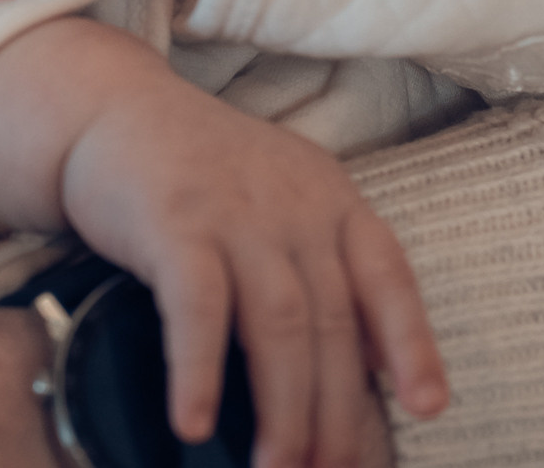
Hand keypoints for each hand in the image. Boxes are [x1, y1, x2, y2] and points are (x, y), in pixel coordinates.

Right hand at [61, 72, 447, 467]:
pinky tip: (193, 421)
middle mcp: (295, 206)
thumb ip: (333, 269)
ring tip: (277, 467)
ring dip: (283, 406)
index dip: (413, 343)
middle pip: (331, 321)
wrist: (114, 112)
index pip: (389, 275)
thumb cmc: (204, 172)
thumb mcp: (287, 199)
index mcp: (332, 200)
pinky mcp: (173, 223)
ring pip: (278, 323)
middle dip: (335, 410)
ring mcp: (236, 213)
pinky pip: (195, 306)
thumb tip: (380, 363)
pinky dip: (198, 368)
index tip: (429, 406)